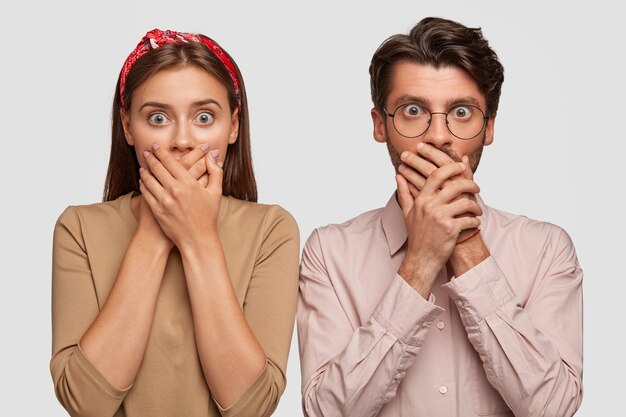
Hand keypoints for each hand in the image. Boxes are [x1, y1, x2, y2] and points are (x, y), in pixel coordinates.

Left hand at [138, 144, 222, 249]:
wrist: (198, 239)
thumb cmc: (208, 216)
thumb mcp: (216, 193)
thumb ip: (215, 172)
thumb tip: (213, 156)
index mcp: (189, 184)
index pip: (171, 162)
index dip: (161, 153)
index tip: (156, 147)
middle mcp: (175, 190)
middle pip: (157, 168)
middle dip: (150, 158)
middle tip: (147, 152)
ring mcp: (164, 201)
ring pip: (149, 180)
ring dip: (145, 170)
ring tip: (143, 166)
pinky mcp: (157, 211)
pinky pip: (146, 193)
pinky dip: (143, 185)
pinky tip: (143, 182)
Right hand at [396, 150, 480, 297]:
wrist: (421, 258)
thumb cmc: (416, 235)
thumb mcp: (407, 212)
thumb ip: (404, 192)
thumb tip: (399, 175)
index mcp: (421, 200)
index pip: (436, 175)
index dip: (451, 167)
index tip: (461, 165)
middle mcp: (430, 207)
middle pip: (455, 186)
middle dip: (470, 184)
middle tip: (476, 187)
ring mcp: (441, 218)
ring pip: (465, 202)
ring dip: (475, 205)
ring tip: (477, 209)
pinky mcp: (451, 229)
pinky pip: (469, 219)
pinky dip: (475, 221)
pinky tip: (475, 222)